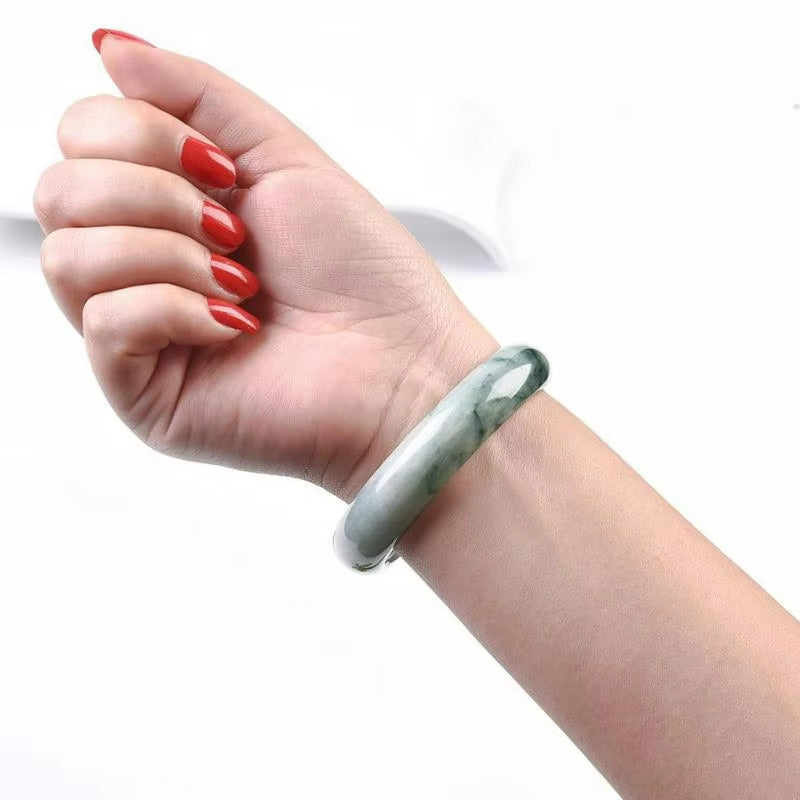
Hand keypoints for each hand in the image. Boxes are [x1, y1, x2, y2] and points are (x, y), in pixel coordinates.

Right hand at [34, 31, 495, 499]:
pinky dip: (174, 308)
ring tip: (240, 282)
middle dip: (153, 192)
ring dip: (167, 252)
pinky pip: (105, 322)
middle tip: (234, 231)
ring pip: (68, 256)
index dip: (138, 134)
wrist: (403, 365)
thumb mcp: (280, 155)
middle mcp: (142, 267)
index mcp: (168, 208)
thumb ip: (195, 96)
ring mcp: (138, 334)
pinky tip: (234, 327)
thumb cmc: (361, 271)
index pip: (81, 140)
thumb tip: (109, 48)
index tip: (224, 170)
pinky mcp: (142, 393)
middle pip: (58, 192)